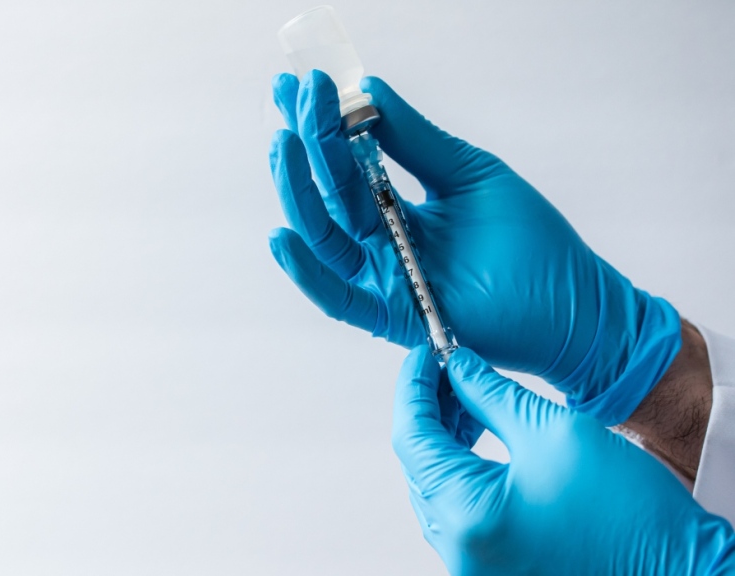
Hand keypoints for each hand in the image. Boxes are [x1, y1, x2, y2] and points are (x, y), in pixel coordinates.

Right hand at [268, 70, 679, 424]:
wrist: (572, 302)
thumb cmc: (529, 241)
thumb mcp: (467, 172)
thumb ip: (415, 140)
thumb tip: (370, 90)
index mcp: (396, 207)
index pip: (347, 162)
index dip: (322, 124)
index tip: (302, 84)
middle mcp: (381, 242)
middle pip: (328, 194)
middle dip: (307, 145)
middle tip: (294, 99)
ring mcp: (383, 278)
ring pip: (324, 237)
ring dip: (298, 192)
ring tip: (284, 146)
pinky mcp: (392, 315)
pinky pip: (338, 297)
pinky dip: (307, 272)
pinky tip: (283, 237)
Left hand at [392, 346, 734, 575]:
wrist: (680, 569)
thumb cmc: (631, 514)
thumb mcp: (554, 431)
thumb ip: (491, 395)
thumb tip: (457, 367)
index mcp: (469, 514)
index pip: (412, 438)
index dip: (413, 387)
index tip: (423, 354)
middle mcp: (460, 549)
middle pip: (418, 463)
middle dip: (428, 410)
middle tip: (448, 370)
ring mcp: (473, 564)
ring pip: (434, 486)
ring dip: (443, 439)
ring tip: (467, 399)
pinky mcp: (491, 567)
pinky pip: (457, 510)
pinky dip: (460, 470)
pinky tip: (477, 437)